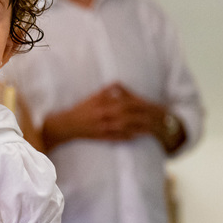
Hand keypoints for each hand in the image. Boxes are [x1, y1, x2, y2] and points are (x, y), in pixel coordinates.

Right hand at [43, 83, 162, 147]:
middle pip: (127, 115)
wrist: (67, 125)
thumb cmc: (81, 109)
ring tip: (149, 128)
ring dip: (137, 128)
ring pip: (124, 127)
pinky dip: (127, 137)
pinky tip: (136, 136)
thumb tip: (118, 84)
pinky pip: (116, 137)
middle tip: (154, 117)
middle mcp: (104, 115)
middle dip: (141, 116)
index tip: (148, 104)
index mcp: (103, 104)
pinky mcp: (101, 137)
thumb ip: (106, 91)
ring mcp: (103, 127)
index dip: (137, 103)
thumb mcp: (92, 97)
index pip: (124, 103)